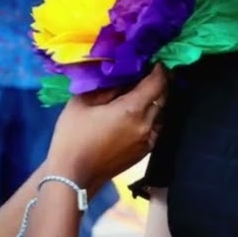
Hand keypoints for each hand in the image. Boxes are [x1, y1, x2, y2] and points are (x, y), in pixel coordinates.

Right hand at [44, 65, 166, 191]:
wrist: (73, 176)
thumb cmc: (73, 137)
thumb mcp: (83, 103)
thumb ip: (106, 86)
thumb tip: (122, 75)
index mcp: (132, 110)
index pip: (157, 82)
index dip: (158, 68)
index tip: (151, 60)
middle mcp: (147, 125)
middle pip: (164, 96)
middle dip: (159, 81)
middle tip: (147, 71)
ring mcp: (149, 141)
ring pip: (163, 112)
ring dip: (157, 99)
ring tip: (143, 89)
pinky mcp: (145, 152)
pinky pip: (157, 126)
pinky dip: (153, 114)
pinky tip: (138, 111)